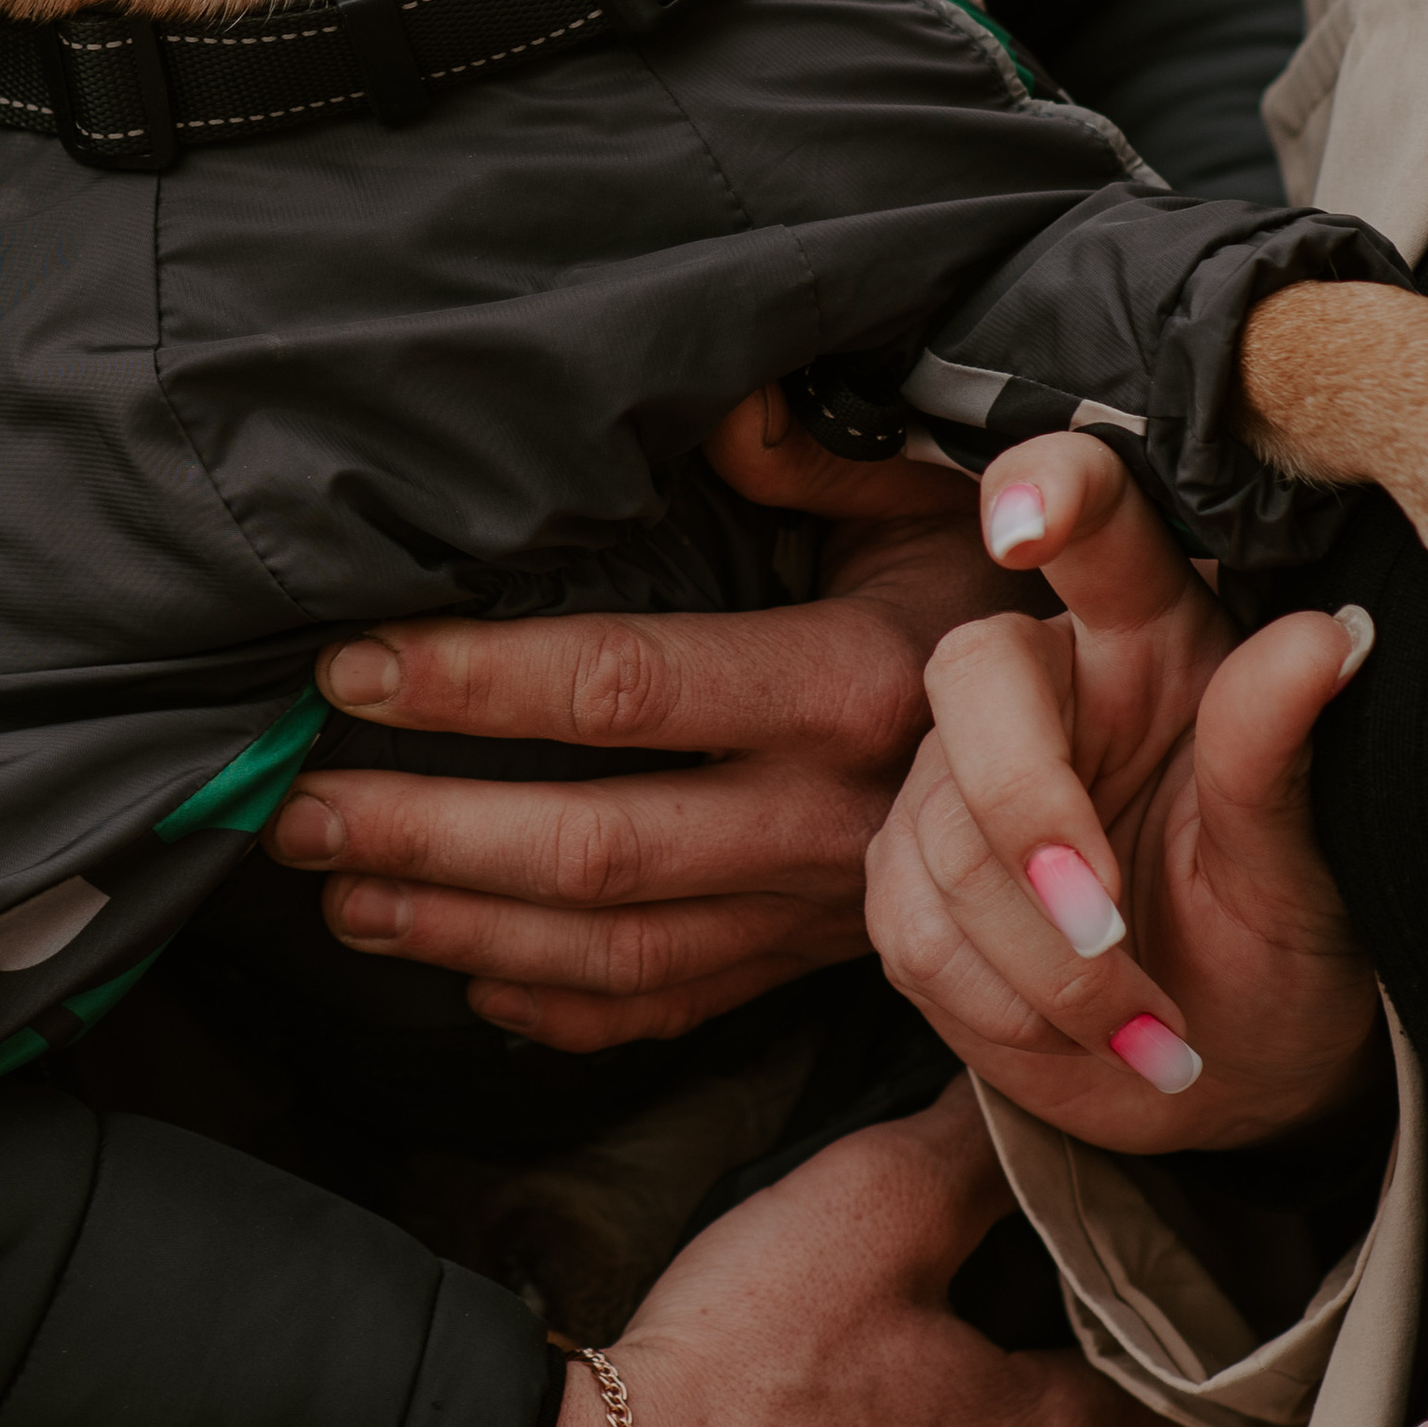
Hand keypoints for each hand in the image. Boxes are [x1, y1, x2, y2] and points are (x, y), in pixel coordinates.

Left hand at [265, 399, 1011, 1051]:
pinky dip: (556, 1014)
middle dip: (424, 829)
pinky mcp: (817, 971)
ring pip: (612, 952)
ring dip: (456, 925)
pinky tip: (461, 981)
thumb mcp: (940, 498)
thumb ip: (822, 458)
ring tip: (337, 886)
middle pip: (591, 847)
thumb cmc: (1002, 594)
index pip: (623, 686)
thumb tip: (719, 412)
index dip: (475, 681)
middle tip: (289, 806)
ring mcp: (821, 915)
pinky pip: (673, 1014)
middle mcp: (831, 819)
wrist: (1138, 764)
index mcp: (848, 685)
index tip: (348, 666)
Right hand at [865, 433, 1381, 1149]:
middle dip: (1027, 807)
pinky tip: (1082, 1036)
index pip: (1095, 519)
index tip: (1025, 528)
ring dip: (1050, 966)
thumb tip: (1330, 637)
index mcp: (1154, 637)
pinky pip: (913, 930)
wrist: (1224, 1068)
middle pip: (975, 675)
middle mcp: (1048, 685)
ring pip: (944, 834)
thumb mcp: (1303, 867)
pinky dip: (1005, 1009)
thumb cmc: (1278, 942)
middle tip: (1111, 932)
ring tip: (1152, 1031)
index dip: (1047, 491)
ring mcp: (960, 777)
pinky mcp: (908, 878)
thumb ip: (1277, 752)